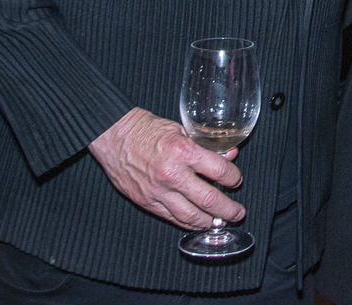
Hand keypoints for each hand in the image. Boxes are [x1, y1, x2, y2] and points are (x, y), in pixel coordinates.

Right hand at [87, 107, 243, 229]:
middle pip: (209, 200)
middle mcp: (172, 174)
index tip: (236, 180)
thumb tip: (228, 157)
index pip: (219, 171)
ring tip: (220, 222)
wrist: (114, 135)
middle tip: (237, 213)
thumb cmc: (146, 129)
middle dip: (228, 210)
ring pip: (190, 216)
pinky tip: (197, 222)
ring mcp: (158, 192)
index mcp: (183, 152)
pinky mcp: (146, 202)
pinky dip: (187, 223)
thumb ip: (205, 146)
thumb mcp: (182, 130)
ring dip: (209, 222)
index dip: (233, 178)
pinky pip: (171, 218)